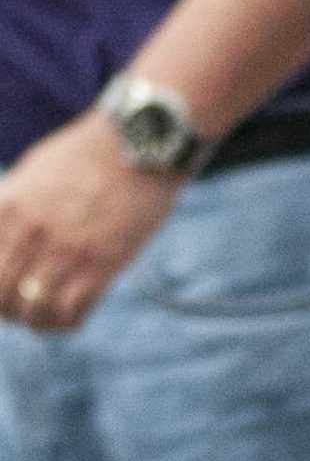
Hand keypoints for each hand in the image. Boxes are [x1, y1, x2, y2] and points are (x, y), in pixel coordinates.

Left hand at [0, 110, 182, 330]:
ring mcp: (66, 250)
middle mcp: (32, 232)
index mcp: (10, 207)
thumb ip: (10, 204)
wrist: (144, 139)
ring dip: (37, 319)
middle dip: (9, 307)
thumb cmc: (90, 151)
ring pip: (32, 313)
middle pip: (1, 298)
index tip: (6, 287)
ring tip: (48, 311)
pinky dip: (65, 322)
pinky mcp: (101, 264)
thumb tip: (1, 235)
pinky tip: (72, 310)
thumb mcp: (35, 169)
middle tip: (24, 302)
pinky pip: (68, 315)